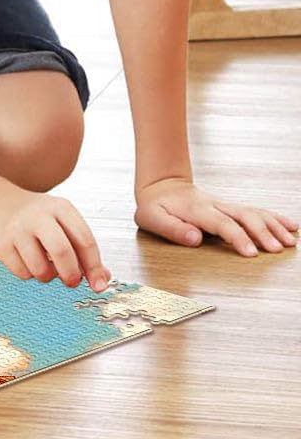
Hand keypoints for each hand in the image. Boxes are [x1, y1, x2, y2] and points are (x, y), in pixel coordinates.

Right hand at [0, 186, 110, 290]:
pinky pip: (22, 273)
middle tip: (72, 281)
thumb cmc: (36, 218)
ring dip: (47, 276)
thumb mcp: (62, 223)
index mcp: (60, 208)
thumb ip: (83, 249)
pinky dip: (28, 273)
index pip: (84, 240)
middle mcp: (37, 215)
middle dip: (71, 275)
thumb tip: (102, 278)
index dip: (95, 267)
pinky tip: (25, 259)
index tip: (99, 285)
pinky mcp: (0, 244)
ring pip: (41, 269)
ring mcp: (16, 229)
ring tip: (43, 264)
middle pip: (62, 252)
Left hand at [134, 177, 298, 255]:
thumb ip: (172, 229)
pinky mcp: (230, 207)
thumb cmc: (155, 206)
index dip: (238, 237)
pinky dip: (274, 218)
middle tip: (276, 249)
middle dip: (262, 232)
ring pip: (253, 212)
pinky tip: (290, 226)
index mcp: (196, 210)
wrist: (160, 185)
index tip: (252, 252)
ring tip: (289, 241)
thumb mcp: (151, 218)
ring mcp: (224, 205)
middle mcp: (214, 205)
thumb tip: (196, 239)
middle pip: (243, 216)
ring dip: (272, 225)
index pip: (221, 224)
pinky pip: (255, 210)